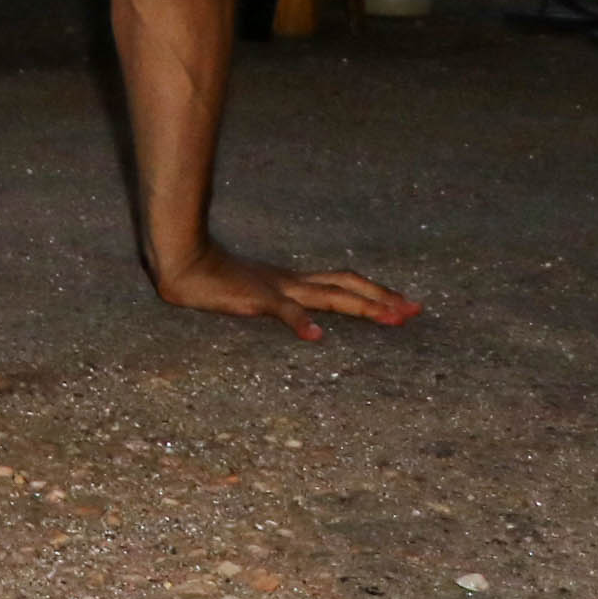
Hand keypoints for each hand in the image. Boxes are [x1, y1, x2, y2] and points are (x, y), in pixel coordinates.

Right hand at [151, 243, 420, 341]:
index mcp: (293, 282)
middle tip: (415, 310)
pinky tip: (316, 336)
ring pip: (328, 296)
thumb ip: (275, 304)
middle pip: (347, 286)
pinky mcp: (255, 298)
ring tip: (389, 318)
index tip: (405, 304)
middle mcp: (292, 283)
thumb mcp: (252, 293)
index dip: (375, 292)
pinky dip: (300, 322)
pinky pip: (281, 310)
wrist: (182, 262)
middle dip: (383, 298)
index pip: (344, 283)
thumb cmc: (212, 280)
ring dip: (361, 307)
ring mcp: (276, 289)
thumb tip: (300, 321)